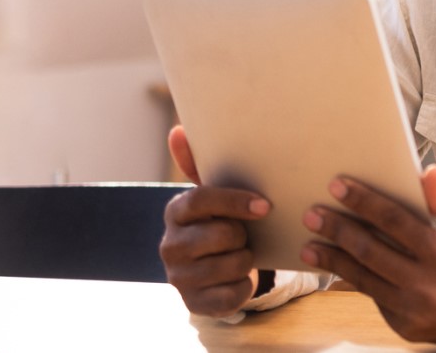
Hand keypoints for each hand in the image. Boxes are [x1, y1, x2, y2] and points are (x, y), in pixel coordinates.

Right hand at [160, 125, 270, 316]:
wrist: (212, 269)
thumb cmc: (219, 221)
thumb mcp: (214, 195)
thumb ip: (199, 164)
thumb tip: (178, 131)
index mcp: (175, 212)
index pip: (202, 201)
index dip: (235, 202)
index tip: (265, 206)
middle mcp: (170, 246)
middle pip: (222, 235)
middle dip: (243, 235)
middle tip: (245, 234)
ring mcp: (179, 277)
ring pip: (232, 265)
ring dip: (246, 259)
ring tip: (242, 254)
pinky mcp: (195, 304)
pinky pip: (233, 295)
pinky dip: (245, 286)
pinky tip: (241, 278)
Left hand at [300, 165, 435, 343]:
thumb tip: (427, 171)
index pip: (393, 221)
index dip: (364, 201)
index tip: (337, 186)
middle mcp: (425, 283)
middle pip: (370, 251)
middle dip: (337, 230)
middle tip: (312, 214)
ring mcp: (413, 309)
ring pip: (364, 279)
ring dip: (334, 260)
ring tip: (310, 245)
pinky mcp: (406, 326)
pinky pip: (374, 298)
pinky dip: (355, 281)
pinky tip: (337, 266)